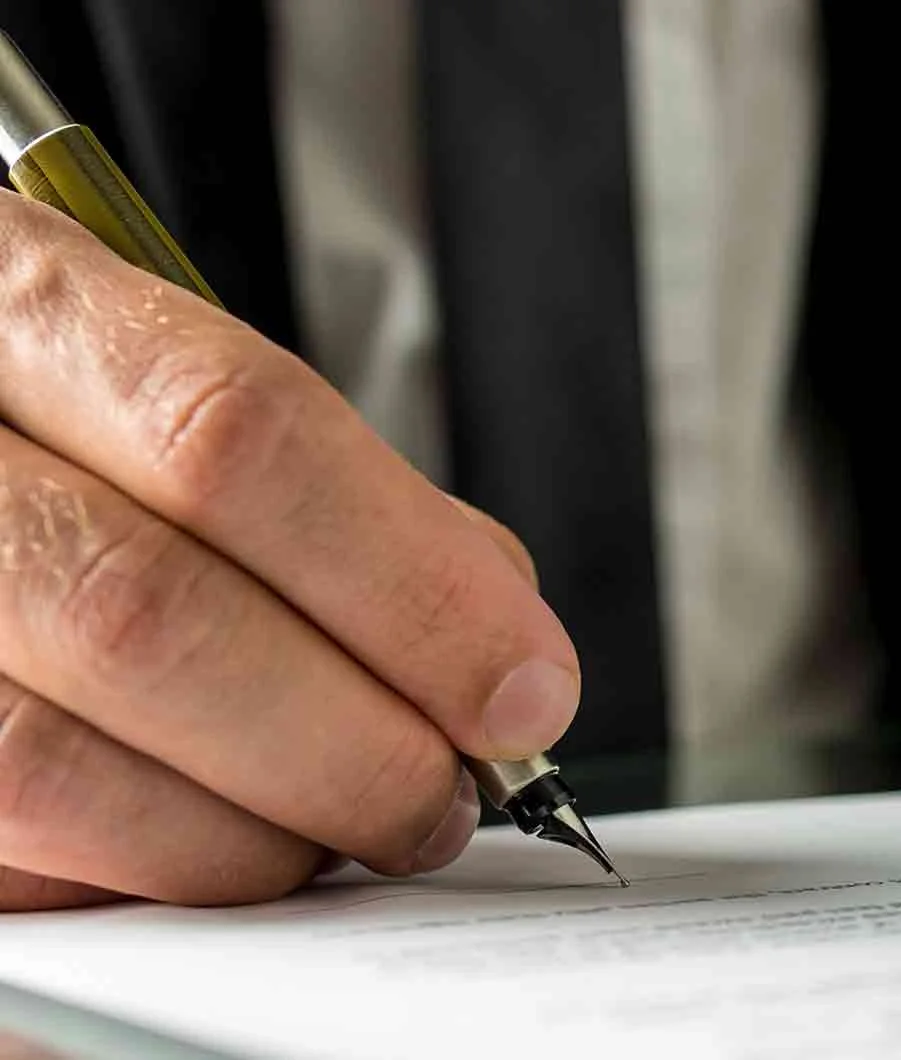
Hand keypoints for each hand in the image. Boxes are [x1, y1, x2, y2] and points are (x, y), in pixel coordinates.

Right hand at [0, 190, 580, 908]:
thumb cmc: (59, 416)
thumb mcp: (176, 379)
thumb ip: (348, 500)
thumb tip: (498, 659)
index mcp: (13, 301)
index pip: (237, 436)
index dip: (411, 585)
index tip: (525, 688)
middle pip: (147, 614)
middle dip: (350, 742)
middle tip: (445, 792)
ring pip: (48, 761)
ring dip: (251, 833)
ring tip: (340, 830)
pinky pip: (6, 859)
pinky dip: (138, 870)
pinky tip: (213, 839)